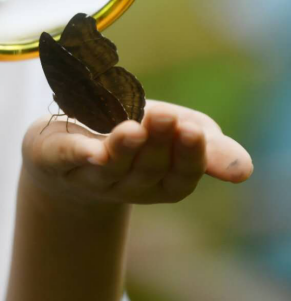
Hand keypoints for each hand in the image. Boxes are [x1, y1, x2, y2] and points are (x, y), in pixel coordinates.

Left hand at [22, 99, 252, 207]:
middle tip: (164, 116)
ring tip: (133, 129)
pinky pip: (66, 159)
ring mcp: (88, 176)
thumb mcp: (170, 135)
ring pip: (110, 168)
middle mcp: (126, 184)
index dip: (189, 158)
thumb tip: (246, 169)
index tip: (194, 131)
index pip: (180, 178)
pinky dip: (78, 154)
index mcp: (158, 180)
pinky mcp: (53, 160)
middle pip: (146, 170)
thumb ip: (206, 145)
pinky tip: (90, 150)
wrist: (60, 150)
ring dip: (122, 149)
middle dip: (157, 144)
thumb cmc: (126, 136)